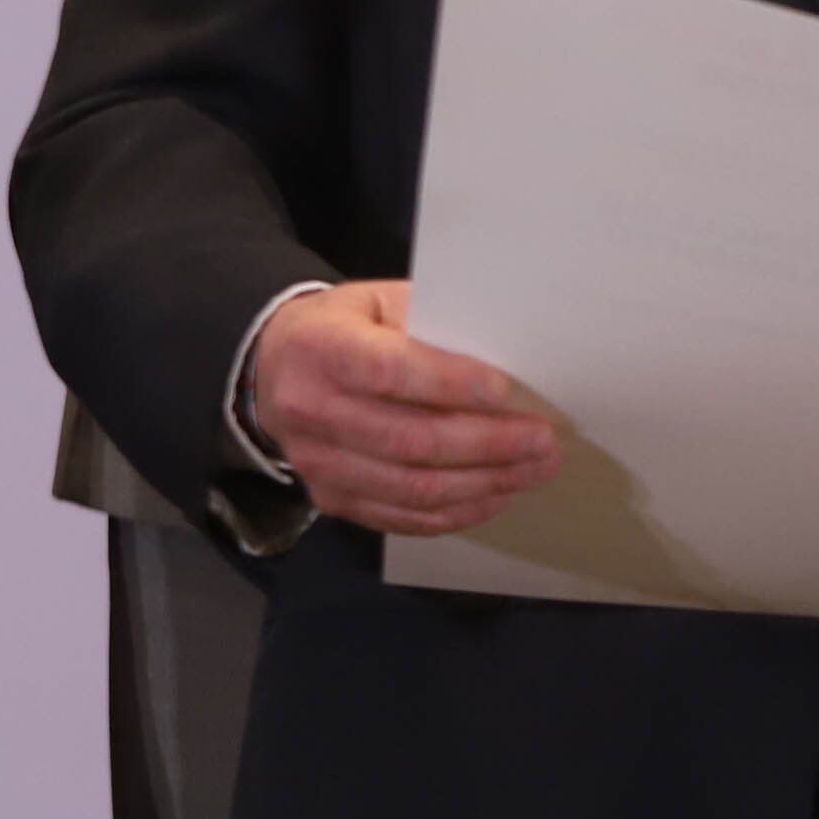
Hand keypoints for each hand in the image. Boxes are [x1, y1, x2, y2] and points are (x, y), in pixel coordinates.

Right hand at [246, 280, 557, 535]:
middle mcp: (311, 410)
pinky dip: (457, 512)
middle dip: (487, 444)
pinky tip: (496, 495)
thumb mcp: (379, 301)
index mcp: (321, 348)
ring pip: (411, 488)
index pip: (390, 372)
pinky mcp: (331, 499)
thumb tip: (505, 356)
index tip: (505, 390)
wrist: (275, 369)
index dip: (451, 384)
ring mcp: (318, 462)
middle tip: (543, 440)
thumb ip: (431, 323)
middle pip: (409, 441)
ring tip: (534, 470)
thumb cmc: (344, 327)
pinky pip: (401, 517)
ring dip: (484, 484)